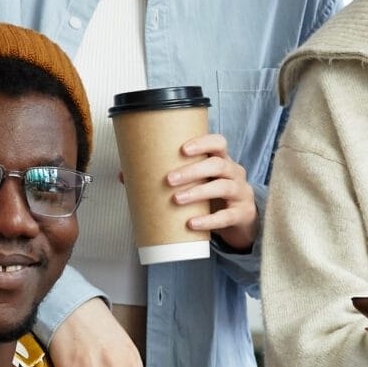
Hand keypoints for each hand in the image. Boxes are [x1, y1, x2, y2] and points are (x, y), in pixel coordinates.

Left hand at [165, 134, 257, 252]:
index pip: (219, 143)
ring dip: (198, 192)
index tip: (183, 149)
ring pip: (222, 187)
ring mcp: (241, 193)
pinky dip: (209, 220)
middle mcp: (235, 173)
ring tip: (177, 199)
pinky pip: (227, 216)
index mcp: (222, 161)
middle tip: (169, 179)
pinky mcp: (242, 214)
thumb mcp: (199, 183)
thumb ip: (172, 178)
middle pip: (218, 165)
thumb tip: (125, 176)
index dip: (203, 143)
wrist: (240, 221)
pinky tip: (192, 224)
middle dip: (192, 171)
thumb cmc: (212, 197)